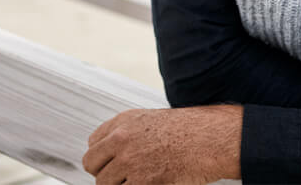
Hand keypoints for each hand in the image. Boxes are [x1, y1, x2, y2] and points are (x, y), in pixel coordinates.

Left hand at [82, 105, 241, 183]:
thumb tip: (108, 151)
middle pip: (92, 165)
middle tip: (122, 177)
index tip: (111, 162)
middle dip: (104, 173)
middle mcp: (122, 138)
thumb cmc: (187, 130)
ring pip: (104, 184)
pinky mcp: (140, 181)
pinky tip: (149, 183)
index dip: (102, 156)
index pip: (93, 144)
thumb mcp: (151, 120)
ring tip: (139, 180)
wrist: (208, 139)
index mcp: (124, 121)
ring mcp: (129, 160)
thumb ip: (126, 132)